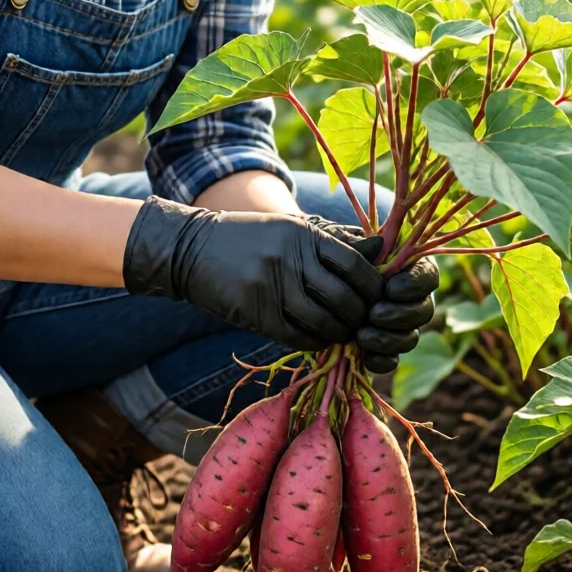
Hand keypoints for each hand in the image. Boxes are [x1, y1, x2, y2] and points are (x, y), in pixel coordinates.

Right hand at [122, 196, 384, 354]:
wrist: (192, 249)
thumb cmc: (250, 238)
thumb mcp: (291, 229)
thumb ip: (335, 240)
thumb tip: (380, 248)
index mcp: (304, 234)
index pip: (355, 264)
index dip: (373, 286)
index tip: (377, 297)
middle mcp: (290, 259)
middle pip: (344, 297)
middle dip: (361, 316)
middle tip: (364, 323)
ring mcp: (271, 287)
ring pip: (323, 321)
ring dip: (340, 334)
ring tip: (343, 333)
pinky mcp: (255, 313)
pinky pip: (297, 337)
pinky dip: (315, 343)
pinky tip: (318, 339)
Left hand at [305, 220, 437, 373]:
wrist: (318, 277)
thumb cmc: (336, 254)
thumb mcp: (345, 245)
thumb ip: (362, 247)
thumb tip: (378, 244)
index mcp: (411, 269)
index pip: (429, 277)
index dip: (415, 285)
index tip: (392, 288)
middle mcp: (412, 299)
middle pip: (424, 311)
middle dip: (400, 315)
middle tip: (374, 314)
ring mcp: (400, 326)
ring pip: (410, 338)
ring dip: (389, 339)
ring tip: (363, 336)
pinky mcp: (385, 347)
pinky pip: (393, 360)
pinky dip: (382, 361)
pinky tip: (367, 358)